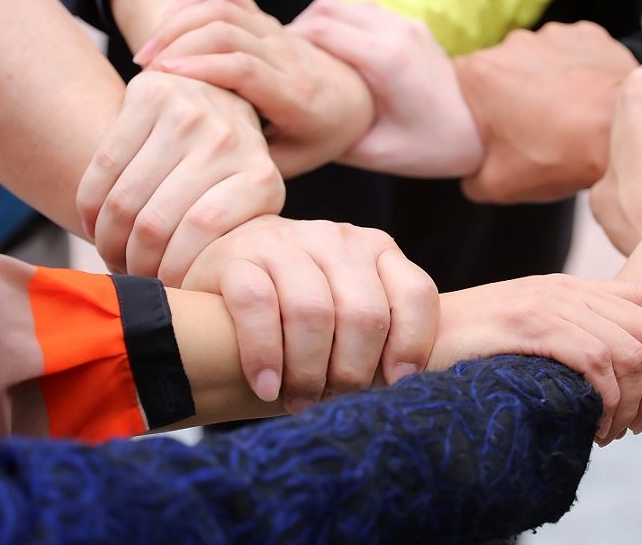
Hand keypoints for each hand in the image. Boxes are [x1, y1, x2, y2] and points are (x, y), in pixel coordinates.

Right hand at [76, 70, 283, 285]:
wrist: (223, 98)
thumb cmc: (230, 174)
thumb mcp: (247, 210)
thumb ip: (234, 246)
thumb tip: (204, 315)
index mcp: (260, 178)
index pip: (201, 234)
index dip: (170, 270)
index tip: (162, 288)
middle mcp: (228, 139)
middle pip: (155, 222)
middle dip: (132, 262)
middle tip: (129, 276)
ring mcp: (189, 111)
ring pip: (124, 199)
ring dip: (106, 240)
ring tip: (111, 255)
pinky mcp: (151, 93)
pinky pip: (103, 166)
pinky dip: (89, 206)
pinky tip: (93, 224)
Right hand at [134, 0, 374, 176]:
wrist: (356, 98)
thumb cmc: (319, 137)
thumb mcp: (294, 161)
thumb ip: (253, 162)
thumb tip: (201, 168)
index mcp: (296, 95)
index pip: (247, 69)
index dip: (203, 67)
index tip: (163, 79)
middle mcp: (287, 56)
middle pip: (228, 31)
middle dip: (178, 45)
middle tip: (144, 74)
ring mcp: (277, 32)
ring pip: (224, 8)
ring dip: (178, 24)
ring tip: (147, 56)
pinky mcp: (267, 20)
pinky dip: (192, 0)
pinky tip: (168, 26)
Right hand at [181, 216, 439, 411]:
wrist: (226, 275)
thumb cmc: (302, 310)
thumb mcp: (350, 308)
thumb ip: (385, 334)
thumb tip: (409, 389)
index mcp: (377, 249)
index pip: (415, 294)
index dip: (412, 346)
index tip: (394, 386)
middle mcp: (337, 239)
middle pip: (363, 313)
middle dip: (353, 371)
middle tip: (336, 402)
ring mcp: (286, 241)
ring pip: (311, 312)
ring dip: (307, 371)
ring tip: (299, 402)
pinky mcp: (237, 255)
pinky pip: (257, 306)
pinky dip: (264, 354)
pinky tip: (266, 386)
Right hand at [289, 0, 484, 176]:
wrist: (486, 127)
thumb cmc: (432, 147)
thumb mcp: (376, 153)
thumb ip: (330, 137)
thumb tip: (285, 131)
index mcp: (386, 60)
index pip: (317, 32)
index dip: (281, 43)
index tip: (259, 61)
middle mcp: (395, 31)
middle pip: (325, 10)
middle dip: (291, 31)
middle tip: (270, 58)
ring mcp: (405, 23)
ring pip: (342, 5)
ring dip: (314, 24)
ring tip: (296, 56)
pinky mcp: (411, 24)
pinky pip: (361, 11)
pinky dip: (337, 24)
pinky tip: (328, 53)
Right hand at [428, 274, 641, 443]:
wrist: (409, 338)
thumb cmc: (468, 348)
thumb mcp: (530, 333)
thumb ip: (574, 336)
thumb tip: (625, 371)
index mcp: (571, 285)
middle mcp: (565, 287)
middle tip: (638, 424)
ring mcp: (547, 303)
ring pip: (631, 349)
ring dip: (633, 402)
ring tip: (612, 431)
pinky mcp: (530, 325)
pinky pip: (597, 361)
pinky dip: (607, 400)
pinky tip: (593, 426)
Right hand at [454, 21, 637, 202]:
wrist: (626, 135)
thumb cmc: (561, 156)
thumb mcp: (497, 185)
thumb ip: (468, 176)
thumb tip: (471, 171)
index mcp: (478, 74)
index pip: (451, 85)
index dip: (464, 110)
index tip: (478, 129)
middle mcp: (510, 44)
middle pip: (495, 71)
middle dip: (504, 97)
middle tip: (525, 132)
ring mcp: (551, 35)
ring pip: (534, 61)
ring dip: (540, 83)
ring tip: (562, 118)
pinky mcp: (587, 34)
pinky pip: (570, 54)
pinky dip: (573, 72)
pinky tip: (584, 101)